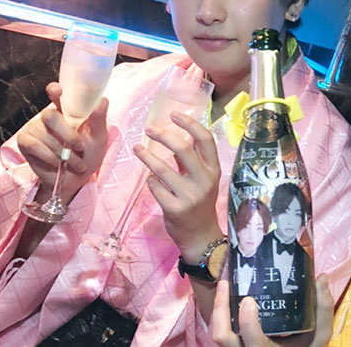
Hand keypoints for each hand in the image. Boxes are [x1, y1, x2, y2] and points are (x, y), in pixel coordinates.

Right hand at [16, 82, 109, 201]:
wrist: (75, 180)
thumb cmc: (88, 156)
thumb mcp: (98, 139)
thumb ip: (98, 120)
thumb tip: (103, 100)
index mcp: (68, 112)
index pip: (57, 95)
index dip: (55, 91)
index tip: (56, 90)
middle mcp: (49, 117)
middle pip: (50, 115)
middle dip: (67, 134)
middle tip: (80, 148)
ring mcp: (35, 128)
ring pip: (44, 133)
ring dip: (62, 152)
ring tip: (75, 163)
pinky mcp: (25, 142)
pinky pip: (34, 145)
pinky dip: (49, 156)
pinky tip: (58, 164)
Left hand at [134, 111, 222, 261]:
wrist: (201, 236)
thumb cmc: (200, 202)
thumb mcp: (204, 179)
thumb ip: (193, 160)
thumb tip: (178, 134)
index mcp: (213, 170)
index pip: (205, 140)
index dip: (190, 124)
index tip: (173, 114)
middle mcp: (204, 181)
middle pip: (182, 149)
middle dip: (163, 136)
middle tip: (149, 130)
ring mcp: (190, 195)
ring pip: (162, 169)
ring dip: (146, 156)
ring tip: (136, 149)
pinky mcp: (174, 209)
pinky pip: (155, 187)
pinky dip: (150, 181)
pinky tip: (151, 181)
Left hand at [211, 275, 333, 346]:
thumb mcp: (319, 336)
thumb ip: (323, 310)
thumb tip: (321, 277)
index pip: (253, 342)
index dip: (247, 323)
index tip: (249, 300)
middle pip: (223, 337)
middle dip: (220, 310)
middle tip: (226, 283)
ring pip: (218, 335)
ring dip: (218, 310)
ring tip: (224, 285)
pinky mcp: (236, 344)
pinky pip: (223, 331)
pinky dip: (221, 315)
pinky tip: (228, 296)